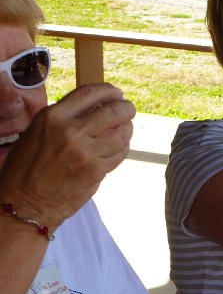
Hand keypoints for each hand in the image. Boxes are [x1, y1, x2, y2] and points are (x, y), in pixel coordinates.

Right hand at [0, 84, 134, 229]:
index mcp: (53, 117)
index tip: (117, 93)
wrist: (23, 202)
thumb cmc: (27, 166)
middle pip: (114, 111)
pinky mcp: (96, 171)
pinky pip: (120, 153)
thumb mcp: (38, 131)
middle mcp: (71, 131)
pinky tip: (119, 146)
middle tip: (128, 110)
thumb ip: (65, 117)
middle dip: (126, 108)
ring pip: (122, 133)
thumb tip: (97, 106)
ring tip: (124, 128)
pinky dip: (123, 147)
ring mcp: (86, 152)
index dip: (109, 91)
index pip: (91, 93)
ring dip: (127, 129)